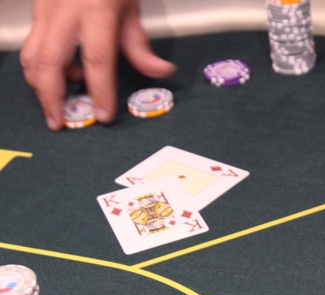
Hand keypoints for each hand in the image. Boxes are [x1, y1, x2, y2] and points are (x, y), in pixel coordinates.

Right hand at [20, 0, 176, 130]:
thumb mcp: (131, 6)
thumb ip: (139, 43)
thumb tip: (161, 72)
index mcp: (96, 8)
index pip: (98, 59)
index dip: (101, 91)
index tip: (104, 115)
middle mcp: (64, 9)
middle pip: (49, 61)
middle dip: (51, 97)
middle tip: (59, 122)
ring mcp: (45, 8)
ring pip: (31, 55)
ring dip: (42, 85)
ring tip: (60, 103)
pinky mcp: (36, 9)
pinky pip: (32, 45)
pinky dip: (42, 67)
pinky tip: (65, 74)